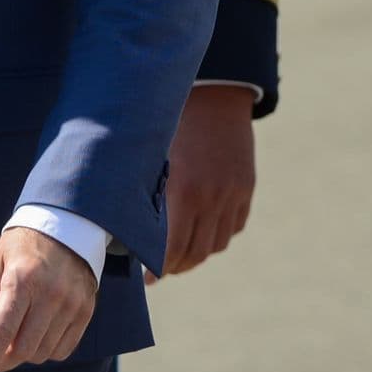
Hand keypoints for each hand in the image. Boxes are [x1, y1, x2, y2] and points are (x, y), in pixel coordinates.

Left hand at [0, 227, 98, 371]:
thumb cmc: (22, 249)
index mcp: (22, 279)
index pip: (2, 330)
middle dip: (2, 359)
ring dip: (24, 353)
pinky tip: (38, 332)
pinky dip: (46, 350)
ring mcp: (72, 303)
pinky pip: (62, 351)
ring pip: (42, 353)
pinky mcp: (86, 310)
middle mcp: (50, 293)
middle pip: (22, 349)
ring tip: (18, 334)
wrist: (67, 228)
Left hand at [161, 85, 255, 275]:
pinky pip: (234, 226)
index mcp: (183, 191)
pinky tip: (202, 230)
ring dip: (197, 254)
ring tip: (180, 253)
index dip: (157, 270)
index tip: (147, 278)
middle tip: (161, 269)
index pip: (171, 250)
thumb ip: (145, 195)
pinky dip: (218, 234)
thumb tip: (125, 231)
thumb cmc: (172, 122)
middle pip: (195, 253)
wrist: (214, 93)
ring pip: (216, 244)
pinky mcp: (246, 188)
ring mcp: (232, 194)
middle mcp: (211, 197)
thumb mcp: (153, 157)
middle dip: (175, 267)